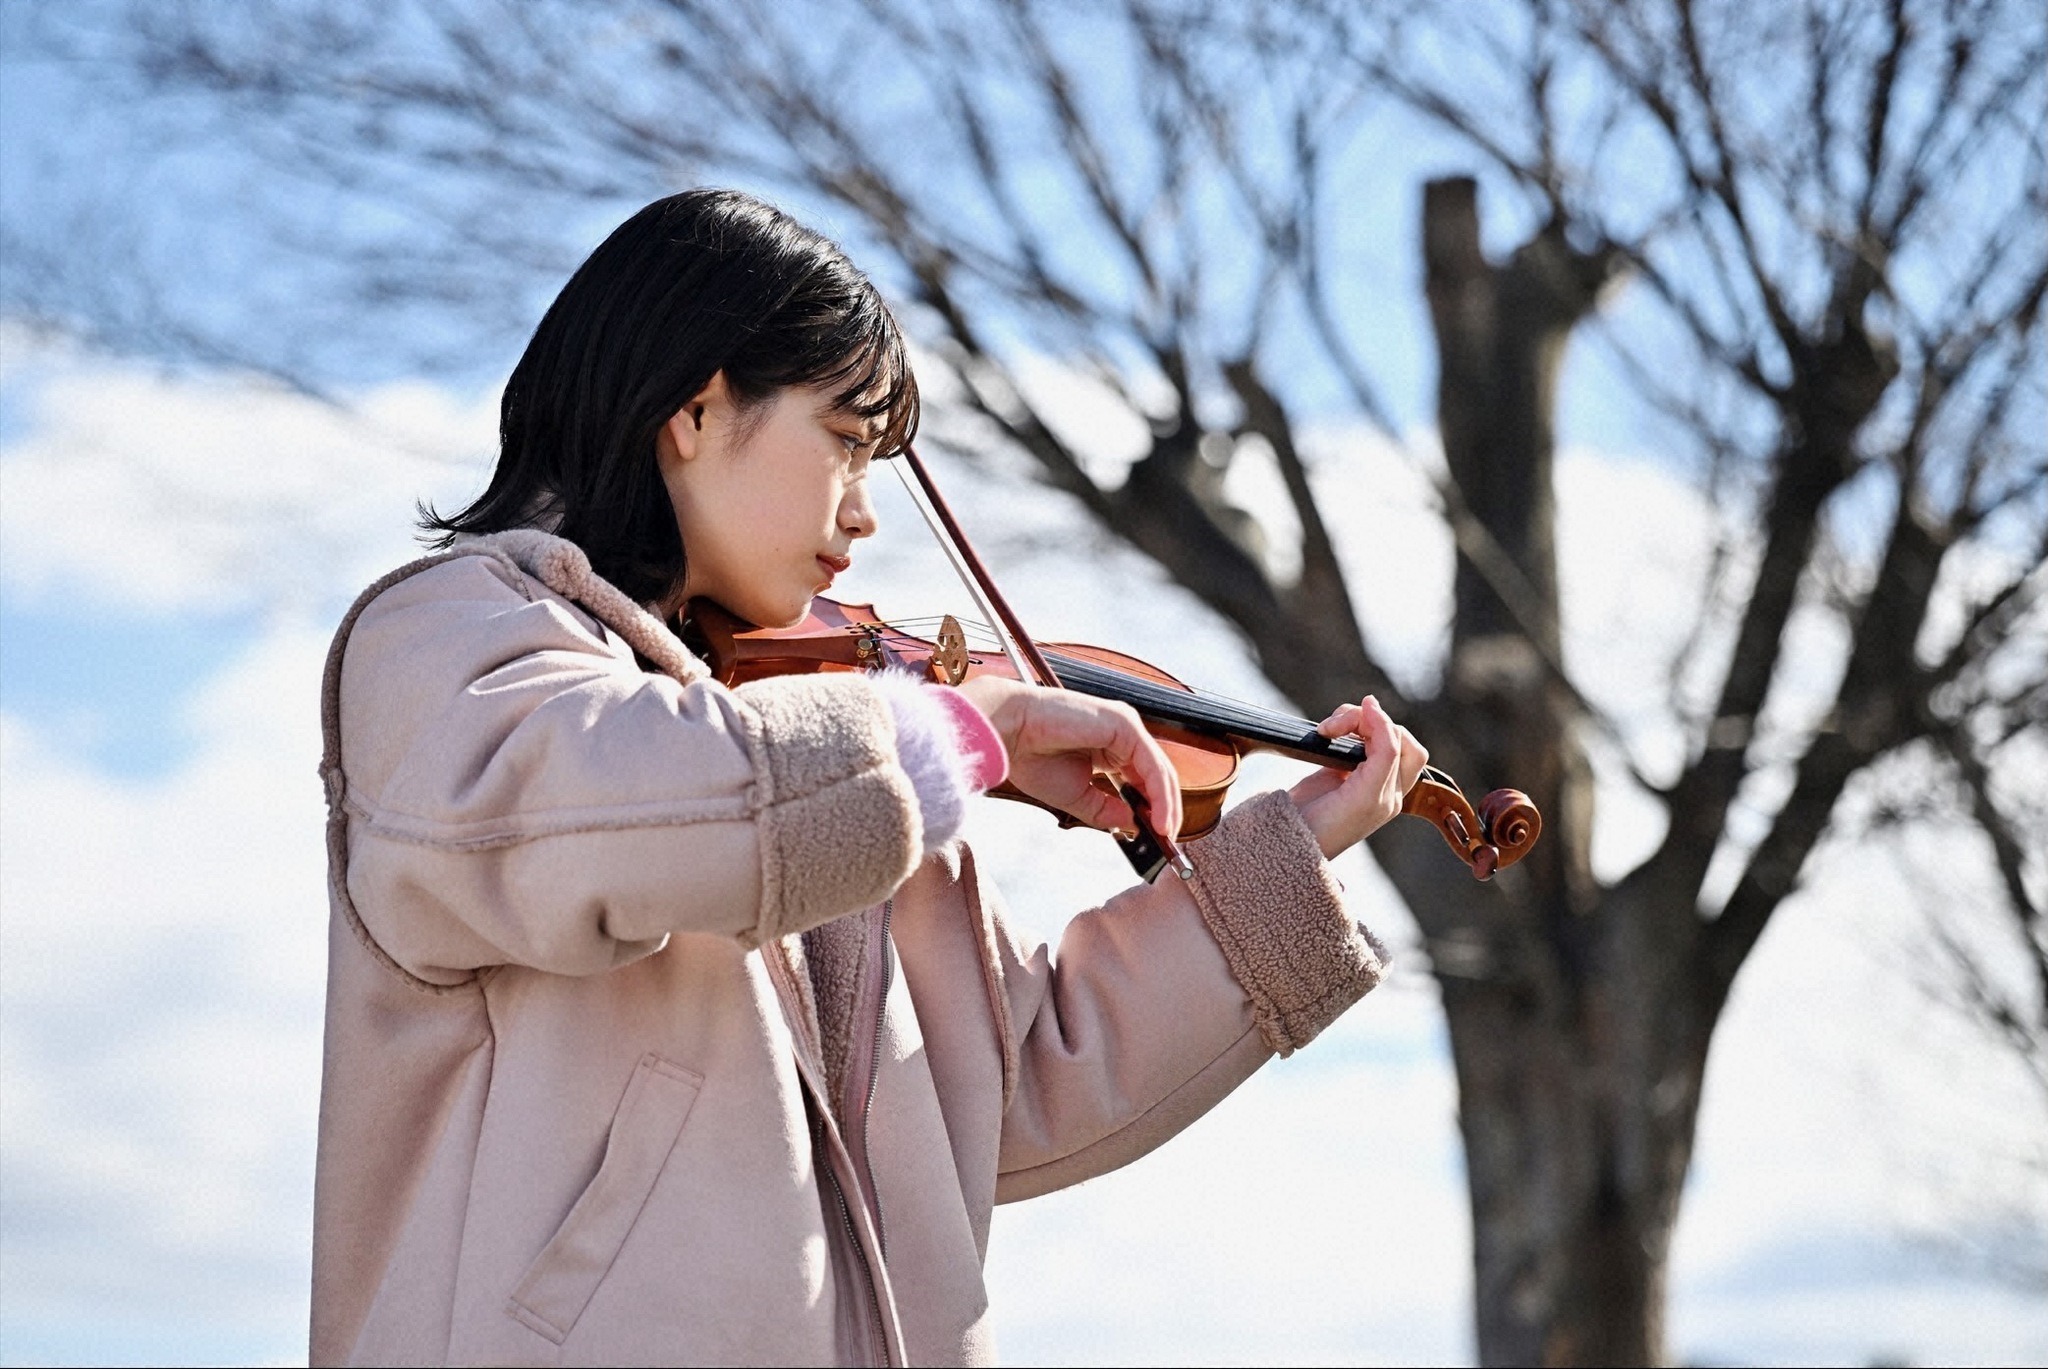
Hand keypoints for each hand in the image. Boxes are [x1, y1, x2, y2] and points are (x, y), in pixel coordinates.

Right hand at [956, 676, 1181, 840]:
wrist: (1010, 734)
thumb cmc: (1033, 757)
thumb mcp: (1078, 796)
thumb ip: (1107, 810)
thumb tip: (1135, 824)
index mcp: (1111, 747)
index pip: (1144, 779)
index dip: (1154, 808)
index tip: (1158, 837)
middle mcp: (1123, 734)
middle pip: (1157, 774)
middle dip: (1165, 809)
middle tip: (1167, 841)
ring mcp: (1126, 726)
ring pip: (1159, 770)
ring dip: (1166, 805)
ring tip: (1164, 835)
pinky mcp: (1124, 724)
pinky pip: (1151, 763)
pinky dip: (1159, 793)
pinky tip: (1157, 818)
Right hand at [1289, 695, 1428, 859]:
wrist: (1287, 838)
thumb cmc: (1329, 827)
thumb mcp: (1366, 794)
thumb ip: (1383, 753)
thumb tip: (1374, 707)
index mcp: (1393, 794)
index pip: (1406, 748)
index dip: (1387, 727)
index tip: (1362, 713)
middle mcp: (1381, 783)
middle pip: (1392, 734)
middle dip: (1367, 722)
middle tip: (1337, 726)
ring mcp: (1359, 772)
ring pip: (1371, 730)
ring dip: (1351, 720)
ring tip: (1325, 729)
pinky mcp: (1337, 765)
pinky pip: (1350, 735)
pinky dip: (1340, 726)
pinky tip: (1324, 733)